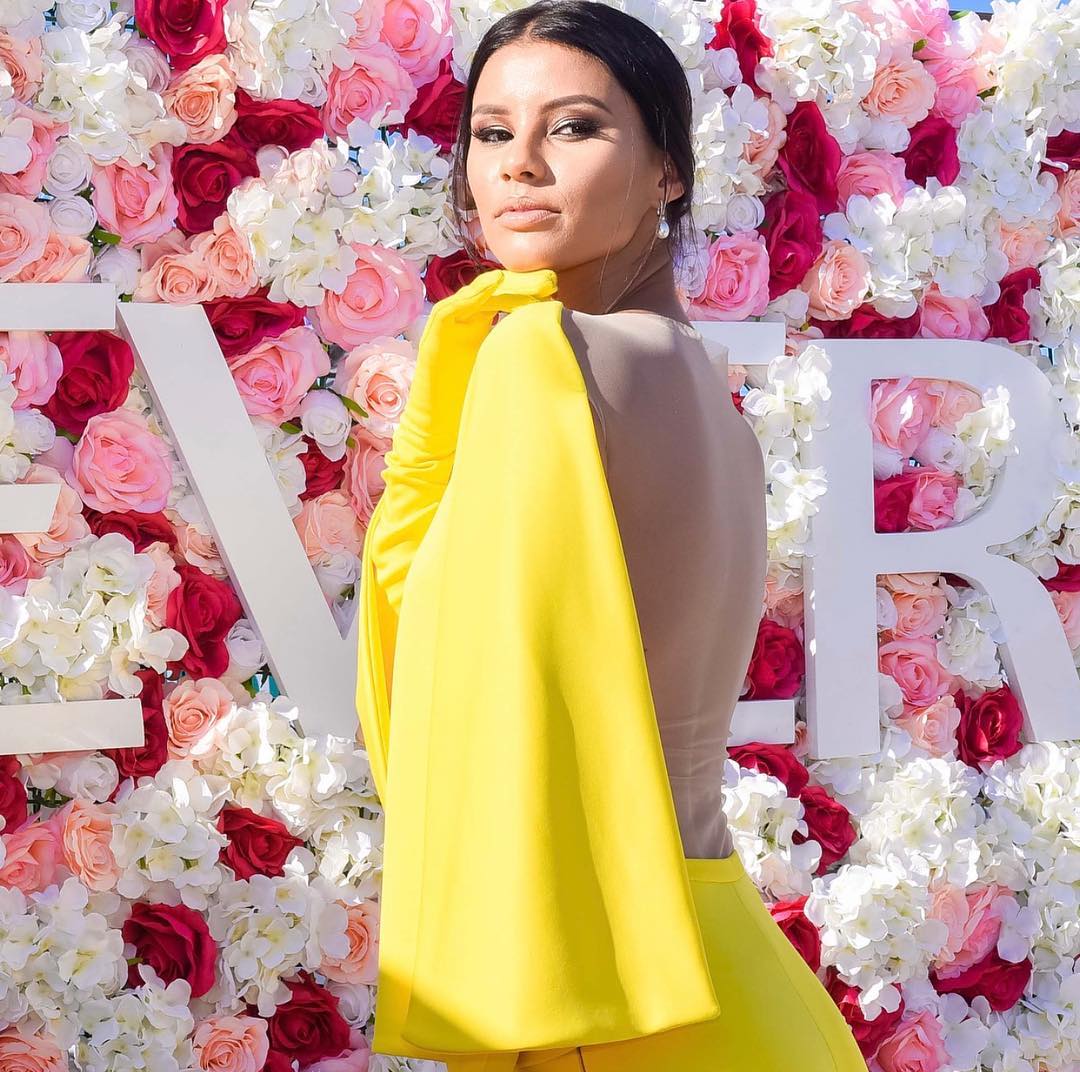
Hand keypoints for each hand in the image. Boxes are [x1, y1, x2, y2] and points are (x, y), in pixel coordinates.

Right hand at [397, 268, 558, 456]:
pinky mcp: (432, 342)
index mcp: (480, 330)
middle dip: (522, 284)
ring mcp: (447, 332)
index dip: (529, 292)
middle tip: (550, 281)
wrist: (441, 440)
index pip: (505, 300)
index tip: (556, 291)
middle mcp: (464, 326)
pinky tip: (494, 286)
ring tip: (530, 284)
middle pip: (493, 292)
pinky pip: (449, 310)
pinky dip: (471, 296)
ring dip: (503, 285)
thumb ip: (522, 355)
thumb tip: (556, 345)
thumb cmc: (475, 412)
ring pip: (475, 295)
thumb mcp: (506, 375)